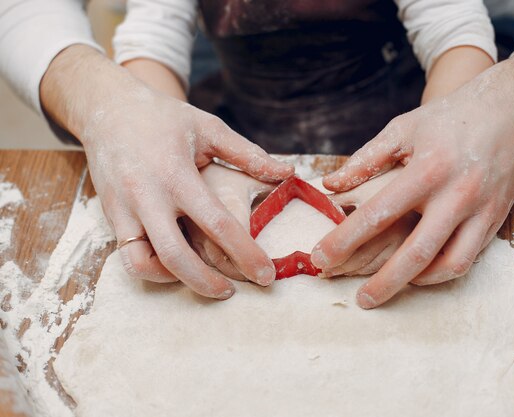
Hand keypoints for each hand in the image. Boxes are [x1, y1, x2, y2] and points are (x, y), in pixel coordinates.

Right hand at [41, 45, 293, 298]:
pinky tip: (175, 266)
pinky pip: (128, 256)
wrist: (108, 108)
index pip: (217, 223)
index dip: (244, 253)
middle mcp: (147, 195)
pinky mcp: (111, 216)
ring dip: (175, 280)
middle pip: (176, 256)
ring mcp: (124, 209)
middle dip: (207, 282)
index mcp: (177, 174)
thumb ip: (248, 154)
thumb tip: (287, 172)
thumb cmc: (164, 117)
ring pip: (144, 263)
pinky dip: (152, 268)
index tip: (265, 274)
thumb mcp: (208, 127)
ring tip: (203, 281)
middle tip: (233, 291)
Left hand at [311, 49, 513, 308]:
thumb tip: (329, 186)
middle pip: (415, 252)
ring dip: (415, 283)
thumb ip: (366, 160)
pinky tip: (420, 274)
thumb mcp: (403, 129)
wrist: (508, 109)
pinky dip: (441, 272)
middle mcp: (456, 194)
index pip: (377, 213)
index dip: (345, 239)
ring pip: (447, 264)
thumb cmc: (448, 119)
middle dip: (383, 282)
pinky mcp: (495, 219)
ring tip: (388, 289)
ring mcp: (480, 209)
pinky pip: (468, 258)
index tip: (321, 257)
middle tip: (359, 300)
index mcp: (426, 169)